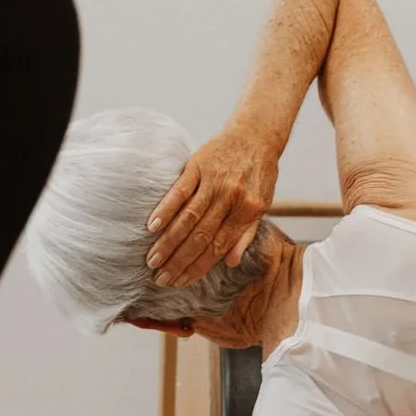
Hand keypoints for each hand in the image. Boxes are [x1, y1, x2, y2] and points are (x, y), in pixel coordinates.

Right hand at [145, 123, 281, 288]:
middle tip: (160, 278)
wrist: (257, 133)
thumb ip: (246, 234)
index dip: (198, 267)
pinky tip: (152, 227)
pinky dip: (165, 209)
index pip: (218, 247)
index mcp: (248, 212)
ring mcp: (214, 182)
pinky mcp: (199, 166)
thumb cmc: (259, 173)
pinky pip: (179, 191)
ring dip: (169, 242)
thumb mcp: (262, 205)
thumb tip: (229, 263)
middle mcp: (231, 199)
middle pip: (200, 237)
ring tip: (152, 260)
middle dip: (179, 261)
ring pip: (188, 218)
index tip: (180, 282)